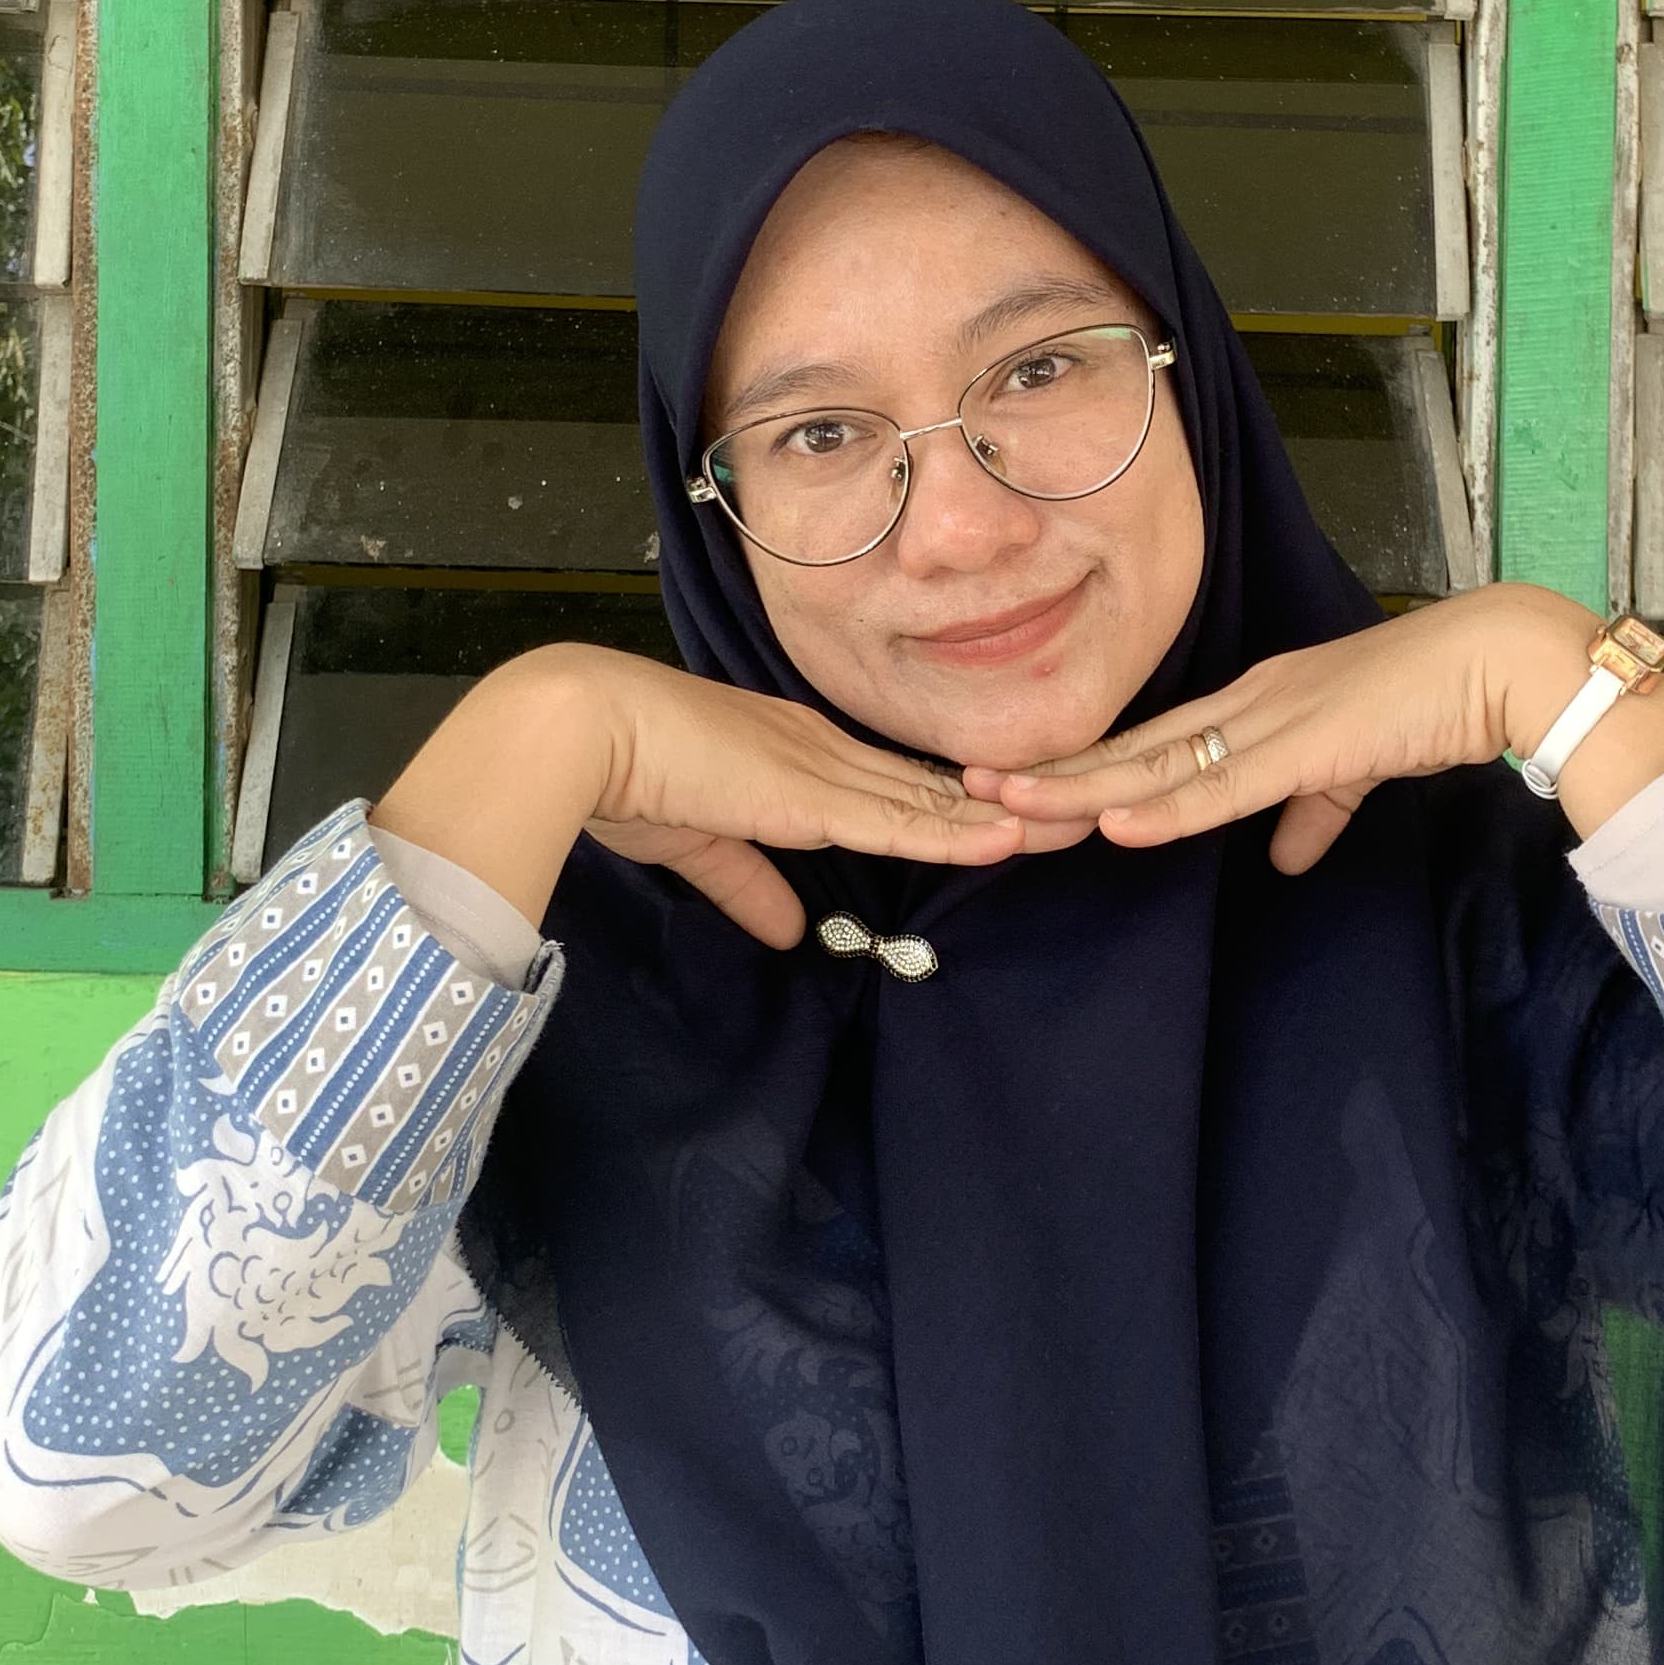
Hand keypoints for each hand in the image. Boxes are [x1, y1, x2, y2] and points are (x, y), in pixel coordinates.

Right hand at [374, 641, 1076, 950]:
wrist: (583, 732)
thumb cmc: (624, 776)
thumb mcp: (698, 844)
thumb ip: (747, 886)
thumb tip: (789, 933)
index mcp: (797, 755)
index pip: (897, 786)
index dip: (958, 806)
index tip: (1014, 821)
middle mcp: (825, 752)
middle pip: (937, 788)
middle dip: (1009, 809)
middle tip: (1080, 818)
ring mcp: (823, 767)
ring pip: (936, 801)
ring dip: (1005, 821)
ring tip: (1075, 829)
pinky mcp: (809, 793)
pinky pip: (900, 818)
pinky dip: (955, 831)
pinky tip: (1007, 840)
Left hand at [973, 584, 1663, 870]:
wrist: (1499, 665)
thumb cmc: (1434, 703)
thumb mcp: (1358, 767)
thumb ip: (1315, 809)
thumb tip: (1286, 857)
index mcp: (1256, 707)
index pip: (1151, 746)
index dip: (1084, 771)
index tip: (1018, 789)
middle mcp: (1246, 704)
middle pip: (1130, 751)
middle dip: (1051, 774)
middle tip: (968, 789)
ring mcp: (1270, 720)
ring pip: (1156, 766)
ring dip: (1080, 790)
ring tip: (1005, 802)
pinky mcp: (1307, 744)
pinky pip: (1222, 786)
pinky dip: (1167, 808)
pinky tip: (1117, 825)